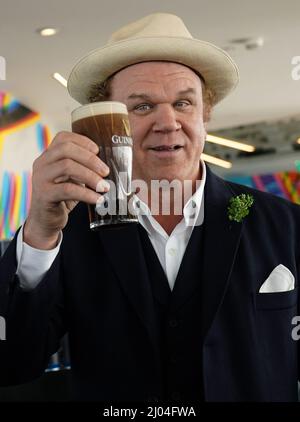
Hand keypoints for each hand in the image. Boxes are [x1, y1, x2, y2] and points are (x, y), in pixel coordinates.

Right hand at [24, 131, 109, 248]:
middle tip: (106, 171)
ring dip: (90, 176)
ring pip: (67, 166)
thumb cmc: (62, 198)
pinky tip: (98, 199)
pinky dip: (86, 194)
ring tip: (104, 187)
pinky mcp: (44, 195)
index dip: (82, 141)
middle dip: (90, 159)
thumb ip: (82, 168)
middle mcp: (41, 163)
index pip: (63, 138)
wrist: (45, 221)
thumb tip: (108, 166)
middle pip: (66, 149)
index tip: (98, 151)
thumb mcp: (71, 179)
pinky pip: (68, 190)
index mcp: (48, 156)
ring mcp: (40, 178)